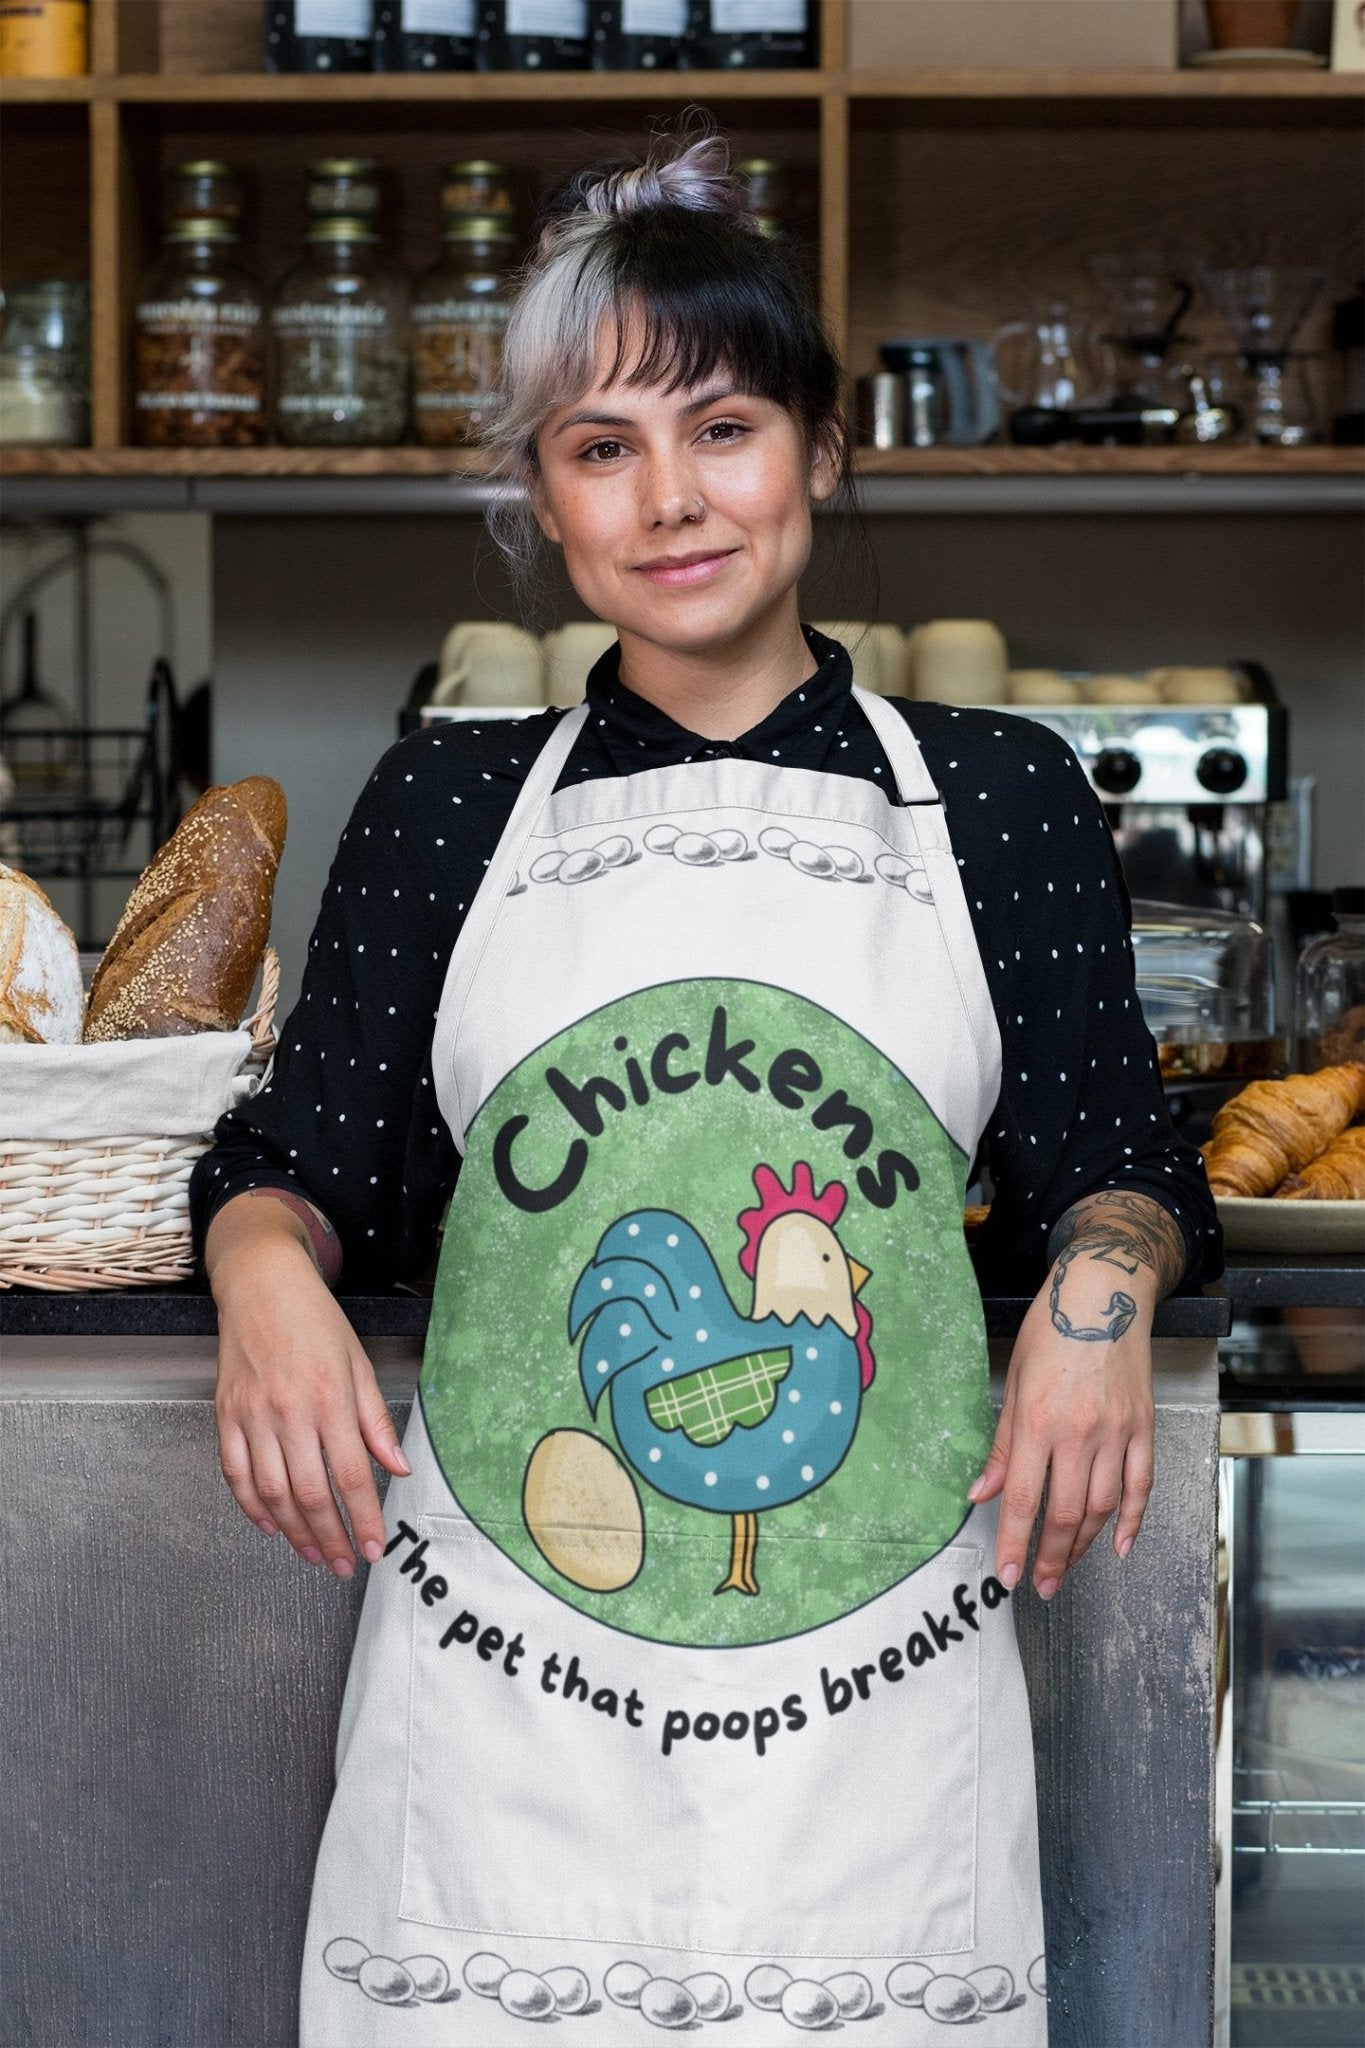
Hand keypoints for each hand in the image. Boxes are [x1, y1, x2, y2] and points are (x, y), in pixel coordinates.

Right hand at [208, 1195, 410, 1576]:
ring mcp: (253, 1416)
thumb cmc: (315, 1320)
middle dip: (330, 1537)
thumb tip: (397, 1469)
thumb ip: (376, 1421)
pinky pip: (236, 1474)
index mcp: (330, 1399)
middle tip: (345, 1564)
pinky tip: (271, 1526)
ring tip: (314, 1554)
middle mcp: (290, 1412)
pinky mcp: (226, 1416)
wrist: (261, 1286)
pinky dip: (252, 1507)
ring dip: (294, 1532)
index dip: (363, 1518)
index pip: (351, 1475)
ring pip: (272, 1493)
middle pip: (310, 1494)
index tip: (374, 1547)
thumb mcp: (359, 1364)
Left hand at [966, 1191, 1179, 1597]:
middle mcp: (1079, 1432)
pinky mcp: (1144, 1427)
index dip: (1014, 1542)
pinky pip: (1141, 1485)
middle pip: (1066, 1513)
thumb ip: (1001, 1443)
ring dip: (1084, 1546)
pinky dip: (1133, 1521)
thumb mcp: (1012, 1380)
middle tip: (1039, 1584)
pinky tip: (1122, 1547)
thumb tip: (980, 1492)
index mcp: (1037, 1420)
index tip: (1007, 1574)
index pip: (1022, 1498)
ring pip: (1103, 1507)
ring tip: (1066, 1568)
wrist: (1105, 1294)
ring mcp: (1117, 1432)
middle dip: (1050, 1557)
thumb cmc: (1050, 1330)